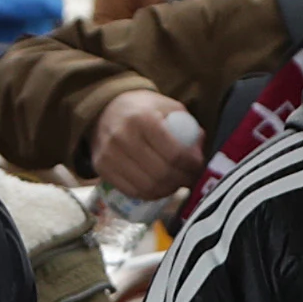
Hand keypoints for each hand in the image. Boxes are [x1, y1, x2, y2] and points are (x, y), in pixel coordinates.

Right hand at [89, 89, 204, 197]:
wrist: (104, 110)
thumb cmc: (142, 109)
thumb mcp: (167, 107)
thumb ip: (187, 125)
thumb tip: (200, 151)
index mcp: (143, 119)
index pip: (174, 153)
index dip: (192, 165)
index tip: (198, 166)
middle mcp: (123, 137)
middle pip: (162, 173)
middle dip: (182, 180)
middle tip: (190, 178)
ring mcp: (109, 155)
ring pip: (148, 187)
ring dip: (167, 190)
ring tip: (176, 183)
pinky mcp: (102, 168)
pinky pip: (132, 191)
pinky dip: (150, 194)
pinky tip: (159, 187)